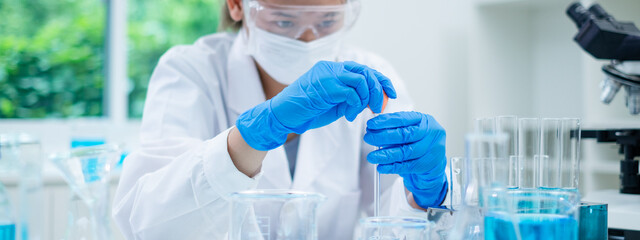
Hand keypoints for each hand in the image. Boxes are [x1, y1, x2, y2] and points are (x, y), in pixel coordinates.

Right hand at [236, 61, 396, 150]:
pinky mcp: (325, 87)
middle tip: (377, 108)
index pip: (364, 69)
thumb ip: (351, 98)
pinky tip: (348, 116)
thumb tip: (372, 101)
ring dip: (365, 100)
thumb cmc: (307, 111)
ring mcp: (328, 75)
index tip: (390, 94)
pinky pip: (351, 94)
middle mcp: (331, 68)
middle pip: (366, 72)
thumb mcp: (335, 103)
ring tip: (356, 114)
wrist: (283, 116)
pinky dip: (355, 107)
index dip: (381, 81)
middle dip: (377, 91)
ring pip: (361, 81)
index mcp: (333, 68)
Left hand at [364, 111, 447, 207]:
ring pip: (405, 152)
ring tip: (372, 156)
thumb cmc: (420, 142)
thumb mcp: (411, 129)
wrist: (434, 162)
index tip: (371, 125)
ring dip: (385, 154)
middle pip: (404, 135)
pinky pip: (406, 166)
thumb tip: (373, 129)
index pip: (403, 119)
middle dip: (383, 136)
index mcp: (425, 120)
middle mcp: (430, 133)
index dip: (385, 122)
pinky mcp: (426, 165)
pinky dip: (392, 167)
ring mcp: (431, 150)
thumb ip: (396, 128)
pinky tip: (382, 166)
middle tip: (369, 138)